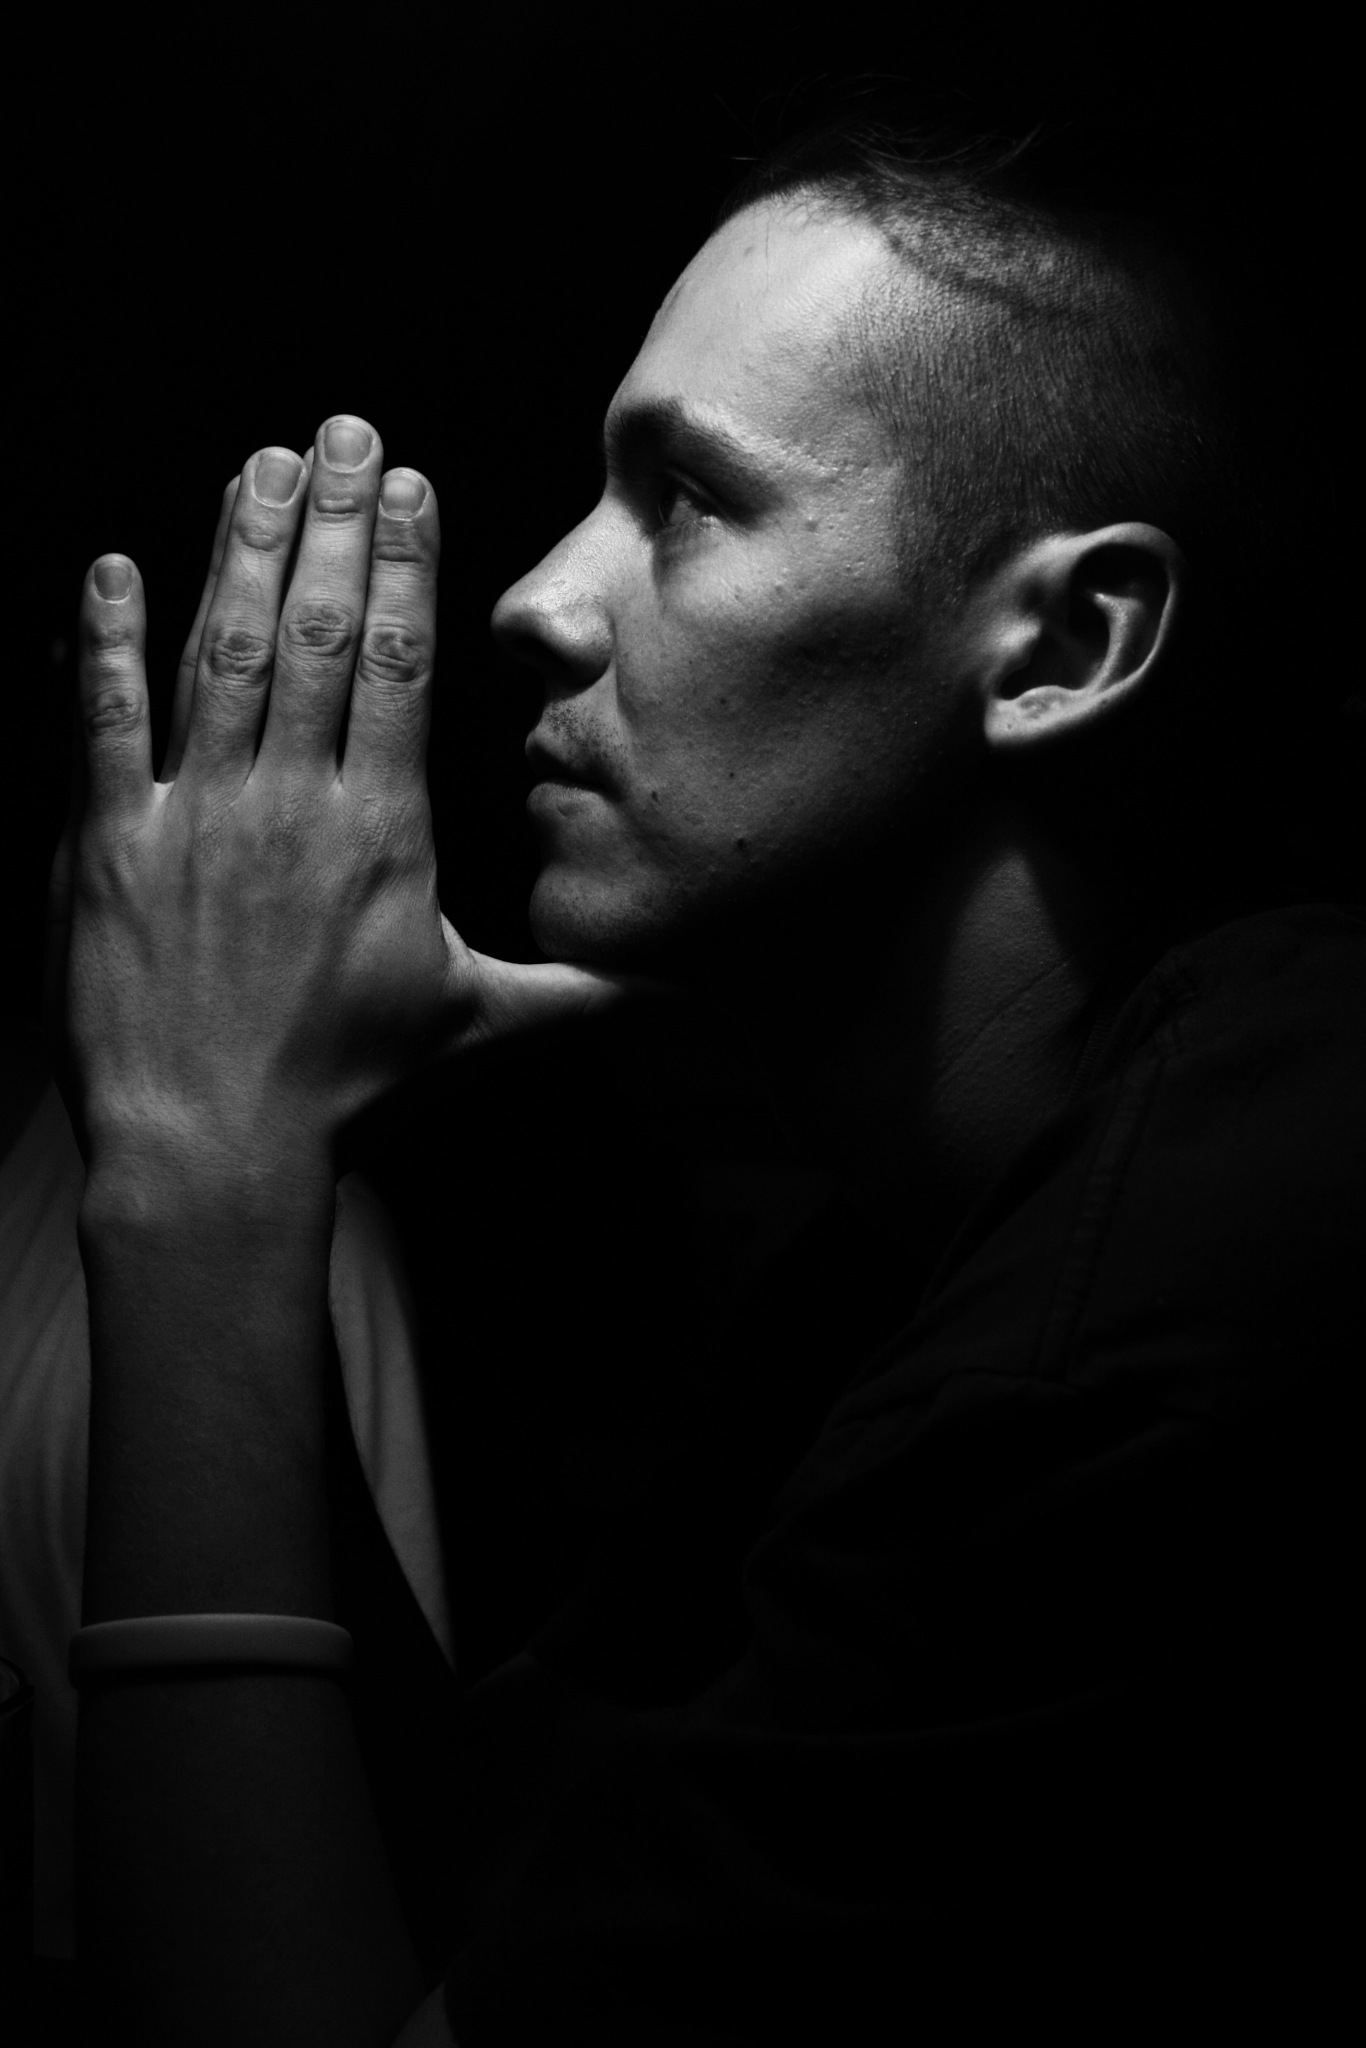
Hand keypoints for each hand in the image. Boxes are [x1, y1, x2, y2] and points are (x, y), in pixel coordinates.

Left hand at [50, 415, 622, 1184]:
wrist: (216, 1150)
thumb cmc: (349, 1091)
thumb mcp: (479, 1034)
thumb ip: (575, 990)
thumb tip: (677, 983)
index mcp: (381, 830)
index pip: (402, 667)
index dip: (406, 564)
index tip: (407, 483)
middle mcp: (292, 801)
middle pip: (321, 633)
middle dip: (333, 523)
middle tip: (339, 428)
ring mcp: (196, 815)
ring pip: (224, 654)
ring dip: (243, 552)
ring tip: (259, 465)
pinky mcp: (110, 846)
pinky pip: (102, 724)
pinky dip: (105, 642)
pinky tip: (111, 567)